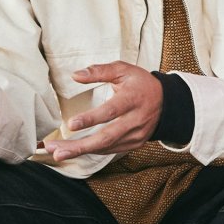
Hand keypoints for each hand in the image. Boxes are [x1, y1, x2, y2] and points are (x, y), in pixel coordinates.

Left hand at [40, 62, 162, 161]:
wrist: (166, 102)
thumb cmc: (141, 84)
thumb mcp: (123, 70)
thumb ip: (100, 71)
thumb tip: (76, 75)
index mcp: (132, 99)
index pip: (111, 111)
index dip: (91, 119)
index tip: (71, 124)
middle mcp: (135, 120)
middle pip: (107, 137)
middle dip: (80, 146)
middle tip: (58, 151)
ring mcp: (136, 135)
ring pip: (106, 147)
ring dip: (81, 151)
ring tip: (59, 153)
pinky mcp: (134, 144)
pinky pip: (110, 150)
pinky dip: (92, 151)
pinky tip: (76, 150)